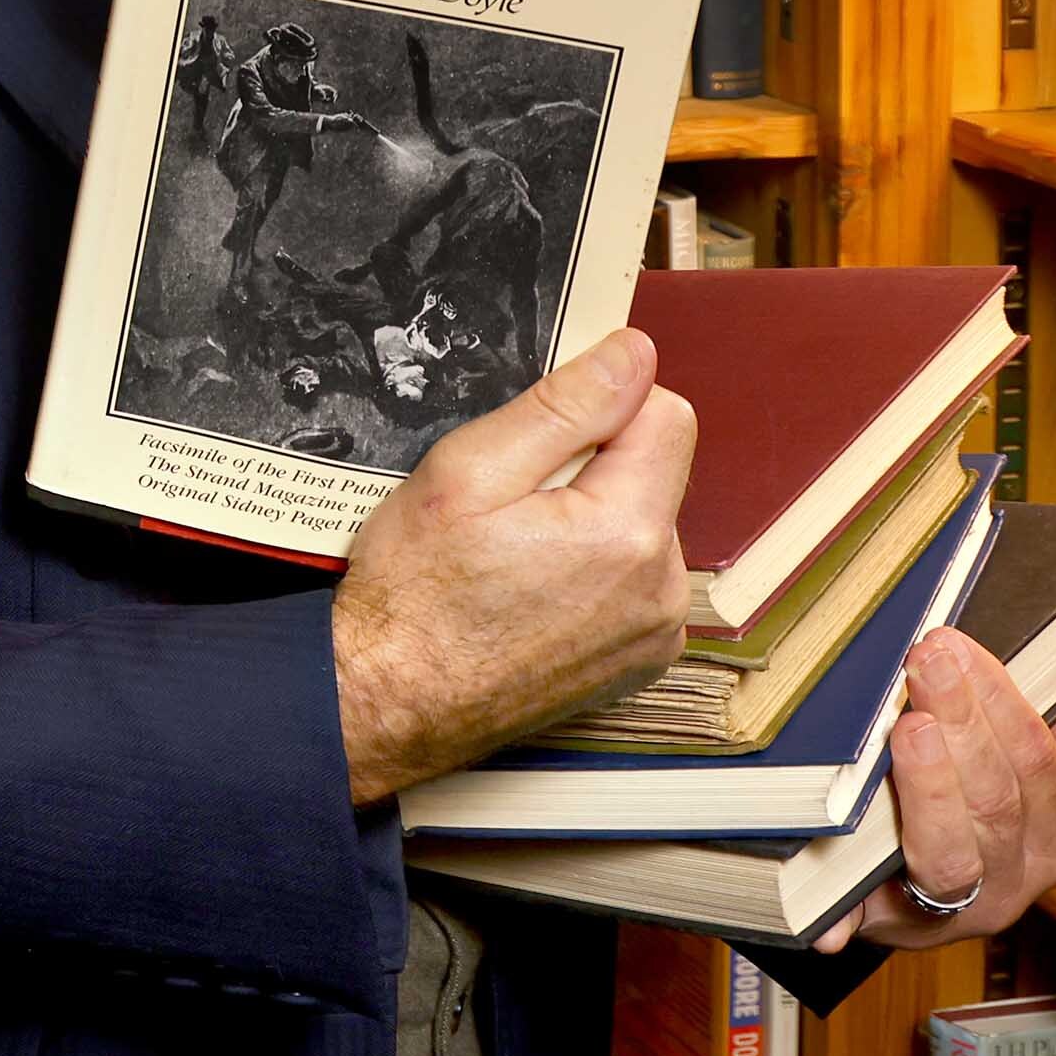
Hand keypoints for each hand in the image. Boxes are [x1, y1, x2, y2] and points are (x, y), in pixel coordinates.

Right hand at [331, 329, 695, 808]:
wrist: (388, 701)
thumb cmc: (413, 595)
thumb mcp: (468, 472)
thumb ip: (564, 407)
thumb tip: (633, 354)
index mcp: (629, 533)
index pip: (667, 416)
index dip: (601, 408)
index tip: (539, 437)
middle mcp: (663, 590)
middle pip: (653, 475)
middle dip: (591, 470)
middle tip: (507, 506)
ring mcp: (654, 634)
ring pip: (642, 528)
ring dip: (590, 523)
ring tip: (511, 553)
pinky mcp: (638, 662)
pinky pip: (634, 583)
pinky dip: (591, 574)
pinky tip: (529, 591)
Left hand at [818, 628, 1055, 950]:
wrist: (901, 889)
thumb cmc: (969, 804)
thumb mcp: (1030, 766)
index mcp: (1050, 845)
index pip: (1038, 769)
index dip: (1003, 707)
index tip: (960, 650)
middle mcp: (1006, 886)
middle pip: (994, 804)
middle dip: (962, 726)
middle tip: (926, 663)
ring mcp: (946, 915)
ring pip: (948, 855)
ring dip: (931, 790)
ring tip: (908, 731)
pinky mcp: (881, 927)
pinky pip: (860, 917)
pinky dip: (842, 910)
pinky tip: (826, 901)